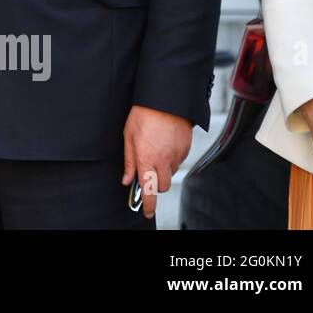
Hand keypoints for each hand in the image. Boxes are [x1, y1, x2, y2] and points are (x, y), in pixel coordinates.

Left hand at [122, 104, 191, 219]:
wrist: (165, 100)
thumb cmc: (144, 114)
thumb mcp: (128, 137)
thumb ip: (129, 161)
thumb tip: (127, 178)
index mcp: (146, 159)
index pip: (148, 191)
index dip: (147, 205)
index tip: (146, 211)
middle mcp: (163, 161)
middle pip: (162, 186)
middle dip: (154, 184)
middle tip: (146, 171)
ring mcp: (176, 156)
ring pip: (171, 174)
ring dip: (163, 171)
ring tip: (155, 152)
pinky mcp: (185, 150)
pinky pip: (178, 162)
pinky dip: (171, 159)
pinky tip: (164, 145)